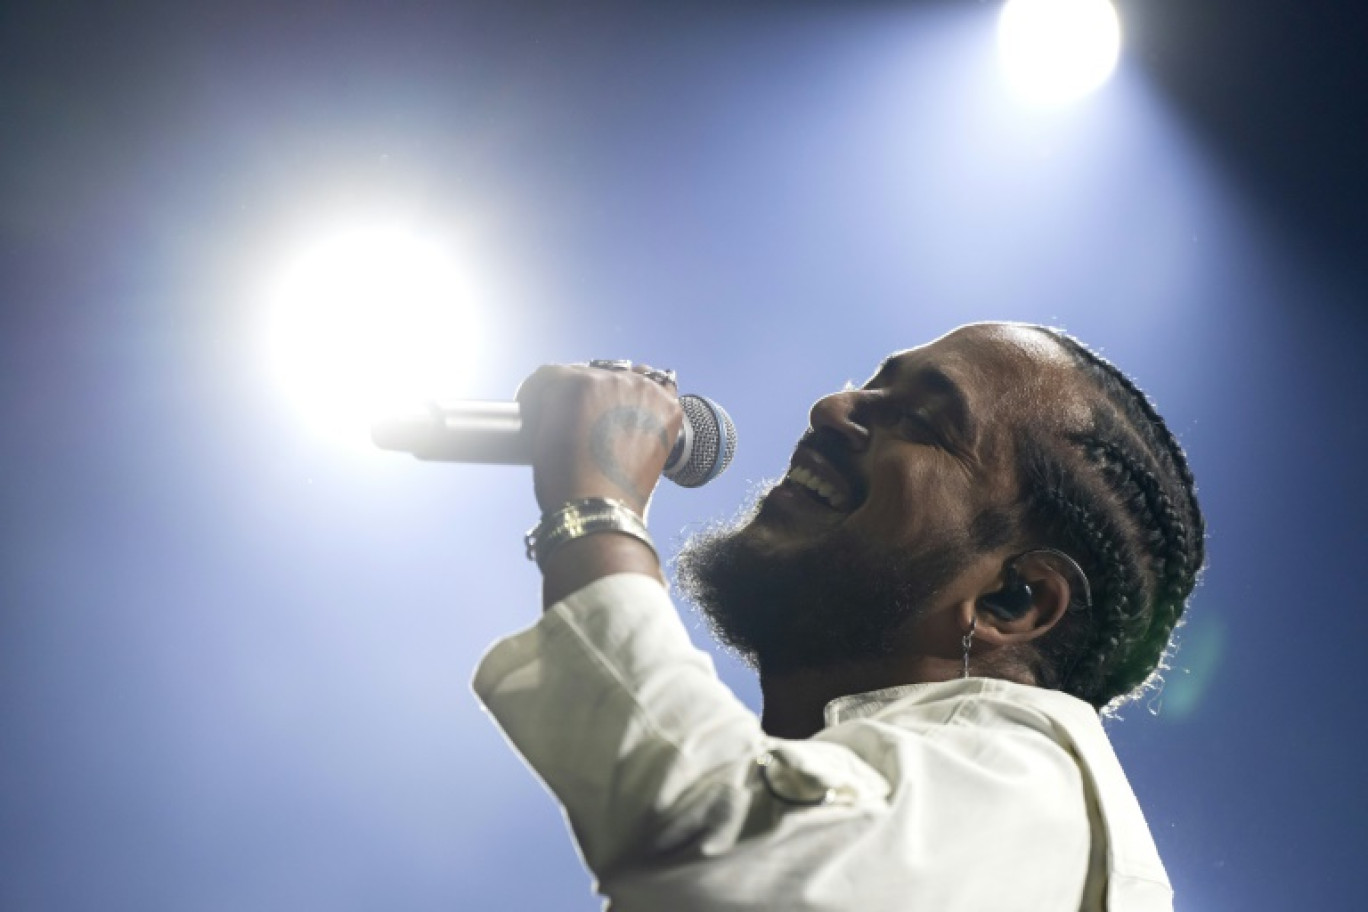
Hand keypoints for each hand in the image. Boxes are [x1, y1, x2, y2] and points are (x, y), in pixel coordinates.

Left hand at [516, 363, 683, 518]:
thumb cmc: (615, 497)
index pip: (634, 384)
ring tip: (544, 424)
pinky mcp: (578, 383)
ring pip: (574, 375)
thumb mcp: (640, 459)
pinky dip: (532, 394)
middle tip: (565, 427)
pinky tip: (527, 415)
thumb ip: (631, 430)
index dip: (607, 401)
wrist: (599, 508)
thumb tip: (598, 421)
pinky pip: (546, 375)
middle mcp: (642, 387)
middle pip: (603, 378)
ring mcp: (610, 382)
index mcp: (664, 406)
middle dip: (583, 400)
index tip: (590, 417)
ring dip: (558, 396)